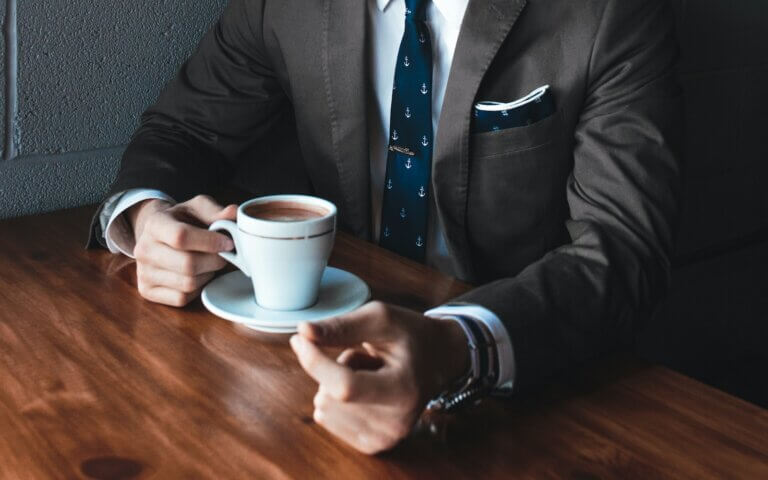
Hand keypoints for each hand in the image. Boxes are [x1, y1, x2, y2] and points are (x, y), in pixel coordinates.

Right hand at [128, 194, 237, 306]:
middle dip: (214, 260)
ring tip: (209, 263)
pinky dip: (197, 289)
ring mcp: (143, 272)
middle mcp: (143, 249)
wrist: (158, 235)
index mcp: (155, 224)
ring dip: (207, 275)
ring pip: (188, 283)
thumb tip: (233, 213)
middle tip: (224, 255)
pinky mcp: (147, 291)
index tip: (228, 242)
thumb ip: (216, 211)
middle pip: (188, 264)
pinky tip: (198, 275)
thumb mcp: (197, 208)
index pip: (181, 236)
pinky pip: (182, 298)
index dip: (210, 242)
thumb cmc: (183, 221)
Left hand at [290, 301, 468, 453]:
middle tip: (368, 359)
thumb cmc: (410, 335)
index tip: (300, 339)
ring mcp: (384, 438)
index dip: (315, 362)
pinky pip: (326, 419)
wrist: (439, 359)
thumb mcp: (381, 318)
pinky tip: (365, 389)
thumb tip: (303, 331)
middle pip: (329, 396)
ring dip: (337, 383)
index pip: (345, 386)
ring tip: (369, 373)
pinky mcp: (372, 445)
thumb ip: (342, 326)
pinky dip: (337, 400)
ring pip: (324, 407)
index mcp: (404, 390)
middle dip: (336, 368)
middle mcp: (396, 423)